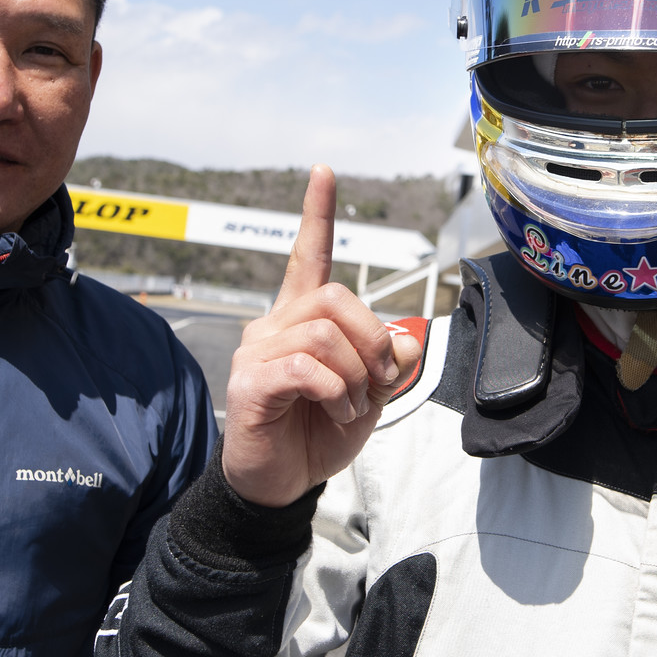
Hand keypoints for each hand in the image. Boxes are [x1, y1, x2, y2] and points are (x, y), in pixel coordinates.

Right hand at [221, 166, 424, 507]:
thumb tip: (406, 338)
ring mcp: (256, 353)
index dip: (317, 214)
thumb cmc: (317, 434)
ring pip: (324, 334)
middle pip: (335, 298)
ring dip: (356, 375)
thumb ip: (388, 364)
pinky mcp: (250, 384)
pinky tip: (336, 412)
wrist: (280, 484)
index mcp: (301, 320)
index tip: (324, 172)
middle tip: (378, 380)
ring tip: (351, 406)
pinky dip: (336, 392)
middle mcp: (273, 326)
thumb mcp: (369, 397)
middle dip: (372, 338)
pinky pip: (305, 368)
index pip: (307, 256)